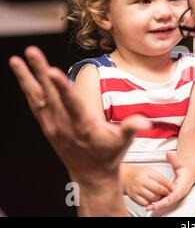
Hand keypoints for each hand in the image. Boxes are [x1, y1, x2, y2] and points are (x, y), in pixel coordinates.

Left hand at [9, 46, 150, 183]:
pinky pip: (35, 105)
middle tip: (31, 52)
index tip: (52, 72)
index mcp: (84, 127)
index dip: (62, 87)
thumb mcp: (123, 142)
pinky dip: (27, 89)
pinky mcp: (47, 126)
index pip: (72, 104)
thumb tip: (145, 123)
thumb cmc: (108, 155)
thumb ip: (131, 129)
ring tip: (16, 60)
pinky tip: (22, 74)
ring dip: (26, 78)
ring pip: (37, 98)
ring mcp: (53, 126)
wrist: (91, 175)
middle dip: (40, 72)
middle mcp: (64, 125)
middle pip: (50, 95)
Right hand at [122, 165, 173, 206]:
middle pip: (157, 189)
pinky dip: (151, 203)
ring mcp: (137, 189)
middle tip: (168, 193)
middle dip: (165, 192)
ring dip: (159, 198)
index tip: (173, 187)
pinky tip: (153, 200)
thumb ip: (160, 178)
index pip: (161, 179)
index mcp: (147, 173)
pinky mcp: (134, 197)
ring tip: (161, 196)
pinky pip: (145, 203)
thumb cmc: (141, 174)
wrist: (126, 177)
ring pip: (152, 197)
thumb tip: (171, 186)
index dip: (168, 184)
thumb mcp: (151, 171)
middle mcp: (141, 181)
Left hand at [147, 152, 194, 210]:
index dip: (168, 199)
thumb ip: (173, 159)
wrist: (189, 172)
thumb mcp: (178, 163)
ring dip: (158, 206)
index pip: (175, 195)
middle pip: (170, 201)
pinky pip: (166, 201)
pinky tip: (151, 204)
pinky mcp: (172, 195)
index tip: (161, 201)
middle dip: (160, 205)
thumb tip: (168, 153)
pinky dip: (159, 203)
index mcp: (182, 186)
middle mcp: (179, 192)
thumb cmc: (184, 168)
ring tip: (148, 207)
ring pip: (167, 203)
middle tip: (150, 207)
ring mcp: (176, 195)